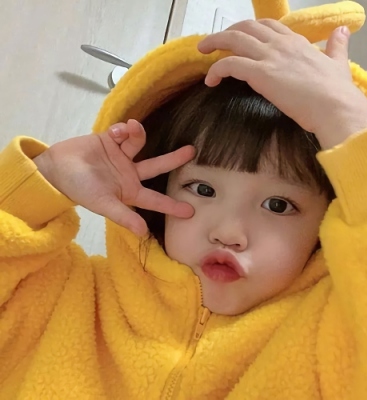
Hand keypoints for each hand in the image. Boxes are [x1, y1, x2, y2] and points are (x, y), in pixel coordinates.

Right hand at [33, 120, 194, 234]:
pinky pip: (123, 132)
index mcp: (130, 192)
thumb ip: (123, 216)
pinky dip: (122, 130)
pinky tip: (115, 132)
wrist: (56, 168)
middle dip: (174, 159)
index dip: (172, 206)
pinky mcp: (111, 140)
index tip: (191, 211)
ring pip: (140, 143)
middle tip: (192, 151)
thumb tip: (143, 233)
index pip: (155, 200)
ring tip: (130, 130)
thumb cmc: (79, 189)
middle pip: (157, 166)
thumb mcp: (102, 204)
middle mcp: (129, 174)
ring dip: (138, 135)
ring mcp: (121, 157)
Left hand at [198, 20, 366, 148]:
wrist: (335, 107)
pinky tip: (211, 80)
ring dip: (214, 42)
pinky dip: (216, 69)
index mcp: (296, 42)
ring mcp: (269, 57)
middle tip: (214, 42)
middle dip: (227, 31)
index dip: (250, 29)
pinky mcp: (260, 73)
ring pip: (234, 39)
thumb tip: (342, 31)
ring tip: (202, 51)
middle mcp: (281, 44)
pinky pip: (230, 64)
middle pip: (246, 27)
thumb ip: (337, 46)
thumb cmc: (337, 92)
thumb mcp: (338, 63)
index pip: (268, 26)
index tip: (239, 37)